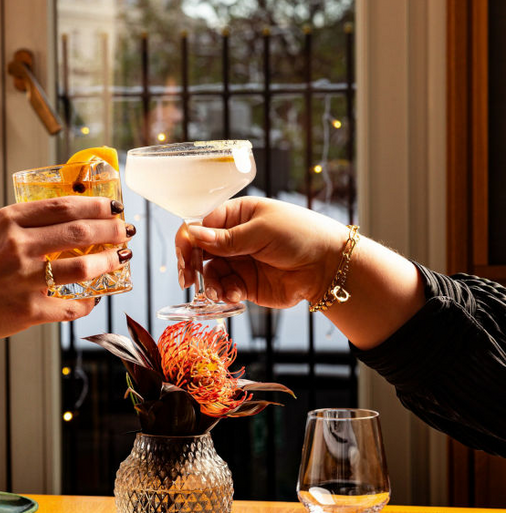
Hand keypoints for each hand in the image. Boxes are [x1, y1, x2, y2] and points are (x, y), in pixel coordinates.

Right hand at [0, 196, 130, 344]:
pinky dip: (87, 302)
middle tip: (126, 231)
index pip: (65, 206)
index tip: (115, 207)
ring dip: (109, 262)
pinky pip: (71, 305)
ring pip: (83, 267)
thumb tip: (80, 216)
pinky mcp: (28, 310)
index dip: (97, 205)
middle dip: (112, 231)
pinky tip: (94, 297)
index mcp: (10, 221)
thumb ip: (31, 222)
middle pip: (80, 232)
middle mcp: (17, 247)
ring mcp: (24, 279)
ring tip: (120, 259)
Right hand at [175, 197, 347, 308]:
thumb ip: (227, 238)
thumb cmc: (301, 235)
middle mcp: (234, 238)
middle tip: (188, 280)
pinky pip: (225, 290)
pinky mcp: (247, 285)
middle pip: (200, 251)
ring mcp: (240, 262)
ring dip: (210, 285)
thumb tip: (194, 234)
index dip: (188, 241)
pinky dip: (224, 295)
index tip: (185, 258)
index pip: (200, 225)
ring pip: (210, 274)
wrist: (328, 265)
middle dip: (192, 266)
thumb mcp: (262, 231)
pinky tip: (234, 297)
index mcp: (236, 215)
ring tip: (218, 294)